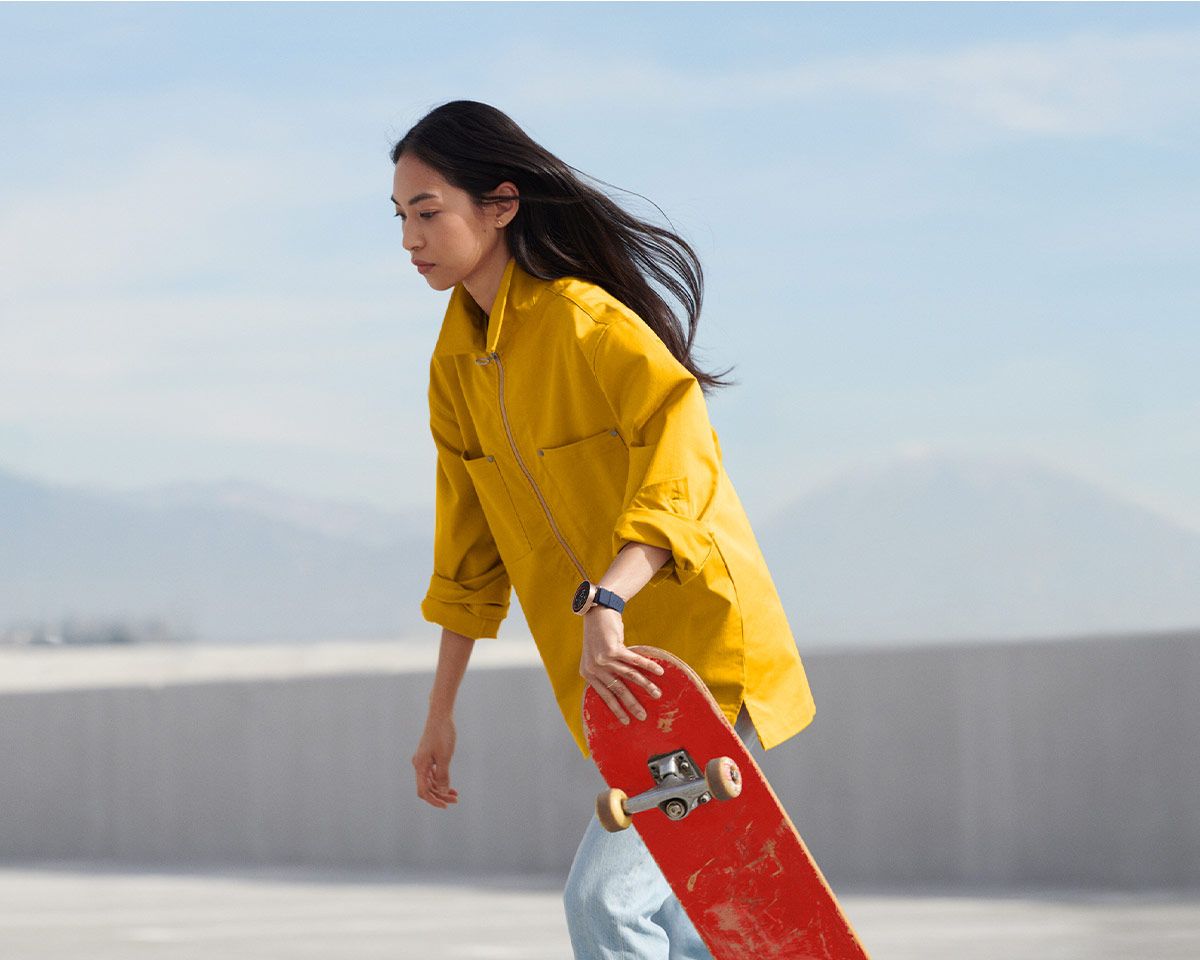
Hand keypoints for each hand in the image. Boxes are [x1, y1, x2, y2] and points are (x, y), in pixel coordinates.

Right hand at [412, 715, 458, 808]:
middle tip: (455, 800)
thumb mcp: (445, 757)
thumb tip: (442, 793)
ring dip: (441, 789)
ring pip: (430, 781)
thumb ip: (443, 776)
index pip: (423, 791)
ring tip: (455, 794)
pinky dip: (440, 780)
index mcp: (420, 766)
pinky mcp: (427, 756)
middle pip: (427, 787)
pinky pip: (431, 773)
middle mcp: (418, 765)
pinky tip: (449, 784)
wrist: (440, 715)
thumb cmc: (443, 734)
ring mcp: (422, 760)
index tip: (445, 806)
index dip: (434, 800)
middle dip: (440, 795)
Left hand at [579, 606, 663, 724]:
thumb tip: (620, 689)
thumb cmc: (599, 634)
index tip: (627, 720)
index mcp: (588, 673)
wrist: (597, 612)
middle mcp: (594, 668)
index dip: (617, 708)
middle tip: (643, 716)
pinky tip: (659, 672)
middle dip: (632, 704)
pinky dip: (648, 667)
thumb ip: (604, 671)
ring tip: (656, 694)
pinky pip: (635, 661)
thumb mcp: (595, 656)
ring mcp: (603, 659)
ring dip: (645, 686)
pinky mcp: (613, 649)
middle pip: (617, 690)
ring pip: (628, 676)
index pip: (604, 695)